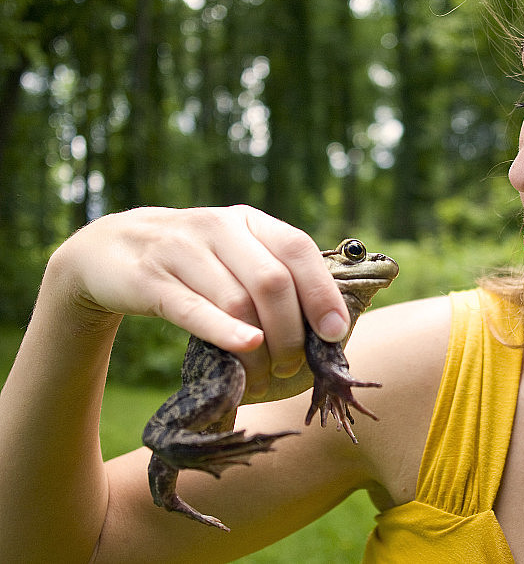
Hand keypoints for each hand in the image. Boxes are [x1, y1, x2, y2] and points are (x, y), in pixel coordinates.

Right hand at [48, 205, 350, 396]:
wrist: (111, 250)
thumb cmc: (194, 262)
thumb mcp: (236, 255)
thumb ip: (276, 276)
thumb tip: (331, 325)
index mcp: (250, 222)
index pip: (298, 249)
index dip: (322, 293)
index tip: (335, 333)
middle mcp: (219, 228)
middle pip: (272, 282)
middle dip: (291, 332)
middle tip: (293, 367)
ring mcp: (181, 250)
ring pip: (237, 300)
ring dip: (260, 348)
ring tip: (265, 377)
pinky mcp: (149, 279)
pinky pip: (193, 309)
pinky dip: (224, 331)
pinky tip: (245, 348)